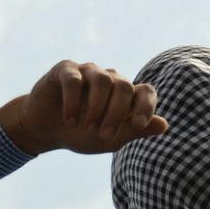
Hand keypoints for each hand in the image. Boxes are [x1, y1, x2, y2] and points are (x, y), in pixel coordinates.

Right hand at [0, 61, 166, 156]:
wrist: (45, 131)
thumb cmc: (80, 133)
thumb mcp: (110, 138)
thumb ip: (135, 131)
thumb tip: (164, 125)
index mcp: (124, 94)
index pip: (146, 91)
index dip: (146, 105)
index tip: (138, 124)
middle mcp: (109, 78)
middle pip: (124, 86)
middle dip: (116, 113)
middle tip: (104, 134)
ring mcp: (87, 71)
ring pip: (102, 80)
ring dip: (96, 108)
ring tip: (85, 128)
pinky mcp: (65, 70)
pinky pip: (75, 80)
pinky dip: (74, 102)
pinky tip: (69, 120)